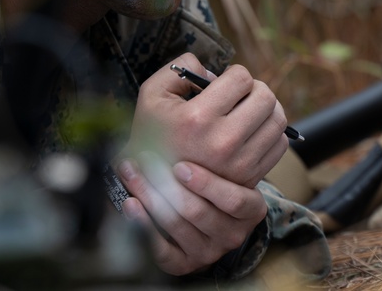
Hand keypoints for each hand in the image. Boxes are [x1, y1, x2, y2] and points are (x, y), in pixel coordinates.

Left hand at [119, 155, 266, 275]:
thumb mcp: (227, 168)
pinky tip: (131, 204)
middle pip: (198, 211)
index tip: (180, 166)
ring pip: (176, 225)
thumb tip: (187, 117)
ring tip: (132, 173)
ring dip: (149, 195)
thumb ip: (218, 149)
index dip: (206, 183)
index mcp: (251, 209)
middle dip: (166, 183)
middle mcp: (233, 233)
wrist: (208, 216)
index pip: (233, 199)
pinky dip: (143, 225)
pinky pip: (162, 251)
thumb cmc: (214, 181)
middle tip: (146, 160)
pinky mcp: (185, 264)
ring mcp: (209, 251)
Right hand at [124, 55, 288, 187]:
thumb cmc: (152, 134)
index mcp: (198, 117)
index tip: (225, 83)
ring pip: (277, 120)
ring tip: (249, 111)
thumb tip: (215, 72)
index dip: (234, 74)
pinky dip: (270, 133)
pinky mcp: (250, 178)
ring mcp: (239, 163)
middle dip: (254, 89)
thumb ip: (181, 68)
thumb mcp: (152, 94)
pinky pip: (280, 145)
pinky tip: (253, 131)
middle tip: (241, 95)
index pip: (242, 78)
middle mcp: (222, 142)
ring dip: (267, 109)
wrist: (153, 186)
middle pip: (266, 97)